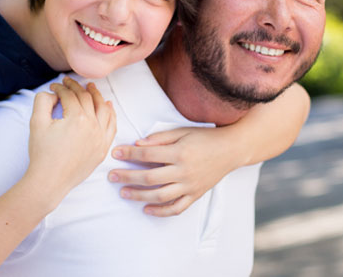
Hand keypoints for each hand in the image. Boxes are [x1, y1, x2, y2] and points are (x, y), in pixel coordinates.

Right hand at [27, 77, 116, 200]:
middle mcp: (93, 126)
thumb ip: (43, 100)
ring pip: (103, 109)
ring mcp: (101, 138)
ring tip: (91, 87)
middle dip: (77, 87)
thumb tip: (54, 94)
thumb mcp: (36, 122)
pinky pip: (112, 126)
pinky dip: (111, 113)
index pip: (70, 95)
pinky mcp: (103, 149)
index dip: (61, 88)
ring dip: (97, 96)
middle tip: (69, 82)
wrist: (49, 181)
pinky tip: (107, 105)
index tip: (54, 87)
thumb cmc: (42, 153)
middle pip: (87, 99)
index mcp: (77, 118)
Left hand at [108, 126, 236, 216]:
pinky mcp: (195, 195)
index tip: (115, 153)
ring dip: (139, 196)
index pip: (148, 155)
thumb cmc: (204, 137)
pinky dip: (161, 211)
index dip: (129, 154)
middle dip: (127, 177)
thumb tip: (137, 144)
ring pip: (160, 196)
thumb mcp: (182, 131)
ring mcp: (190, 185)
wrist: (231, 149)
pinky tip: (146, 209)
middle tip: (111, 176)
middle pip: (150, 178)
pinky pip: (176, 208)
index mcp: (179, 152)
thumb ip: (159, 138)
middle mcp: (184, 171)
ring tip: (123, 193)